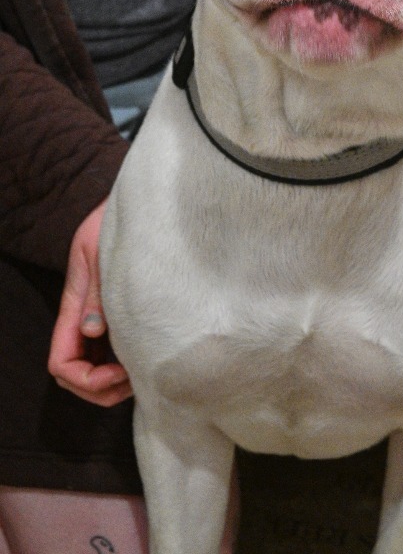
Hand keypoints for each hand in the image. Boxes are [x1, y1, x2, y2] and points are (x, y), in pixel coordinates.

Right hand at [48, 200, 132, 405]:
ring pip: (94, 369)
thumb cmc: (115, 222)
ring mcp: (100, 318)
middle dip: (100, 390)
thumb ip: (97, 292)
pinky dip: (125, 363)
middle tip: (135, 379)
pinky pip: (113, 351)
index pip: (62, 362)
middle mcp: (84, 318)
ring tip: (143, 370)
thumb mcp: (101, 252)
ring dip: (114, 382)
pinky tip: (148, 354)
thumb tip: (93, 331)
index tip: (119, 373)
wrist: (137, 205)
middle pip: (75, 375)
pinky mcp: (118, 312)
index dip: (86, 380)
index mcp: (74, 305)